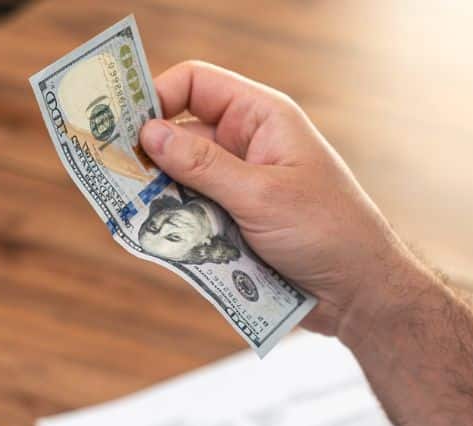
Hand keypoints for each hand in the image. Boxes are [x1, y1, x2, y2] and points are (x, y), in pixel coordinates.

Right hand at [141, 61, 423, 339]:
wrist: (362, 293)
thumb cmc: (329, 232)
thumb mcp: (261, 195)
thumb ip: (203, 165)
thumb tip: (148, 134)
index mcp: (262, 118)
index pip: (195, 84)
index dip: (156, 97)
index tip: (124, 130)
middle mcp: (247, 145)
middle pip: (180, 134)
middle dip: (148, 156)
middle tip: (111, 179)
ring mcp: (241, 185)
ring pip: (181, 181)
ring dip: (160, 198)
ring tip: (133, 217)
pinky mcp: (237, 222)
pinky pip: (194, 215)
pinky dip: (177, 226)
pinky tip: (160, 242)